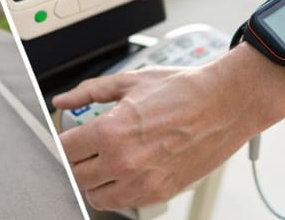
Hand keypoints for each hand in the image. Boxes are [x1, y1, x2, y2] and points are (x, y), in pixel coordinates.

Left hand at [53, 46, 284, 209]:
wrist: (225, 105)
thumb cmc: (184, 91)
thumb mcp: (130, 81)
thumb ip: (90, 92)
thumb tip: (63, 101)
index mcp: (111, 131)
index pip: (64, 150)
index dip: (59, 144)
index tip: (63, 139)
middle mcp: (123, 161)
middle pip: (75, 175)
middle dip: (73, 162)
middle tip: (81, 149)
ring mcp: (142, 181)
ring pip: (95, 195)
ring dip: (91, 180)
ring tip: (99, 162)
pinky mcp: (159, 193)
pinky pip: (122, 202)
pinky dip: (114, 191)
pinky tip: (120, 173)